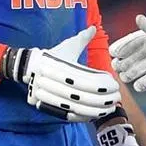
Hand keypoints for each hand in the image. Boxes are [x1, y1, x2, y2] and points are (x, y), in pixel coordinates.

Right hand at [4, 27, 120, 121]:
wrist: (29, 68)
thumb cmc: (52, 57)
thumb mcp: (66, 47)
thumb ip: (81, 39)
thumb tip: (93, 28)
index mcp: (62, 69)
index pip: (87, 82)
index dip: (103, 87)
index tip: (115, 86)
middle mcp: (55, 84)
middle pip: (83, 97)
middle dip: (103, 100)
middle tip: (116, 98)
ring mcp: (50, 97)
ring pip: (77, 109)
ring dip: (95, 111)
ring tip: (109, 108)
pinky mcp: (49, 107)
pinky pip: (69, 116)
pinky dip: (83, 117)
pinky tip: (96, 115)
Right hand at [109, 15, 145, 91]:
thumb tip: (138, 18)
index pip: (131, 45)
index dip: (122, 49)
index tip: (113, 53)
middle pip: (133, 60)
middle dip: (124, 65)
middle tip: (117, 68)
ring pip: (141, 71)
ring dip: (133, 75)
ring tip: (126, 78)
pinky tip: (141, 86)